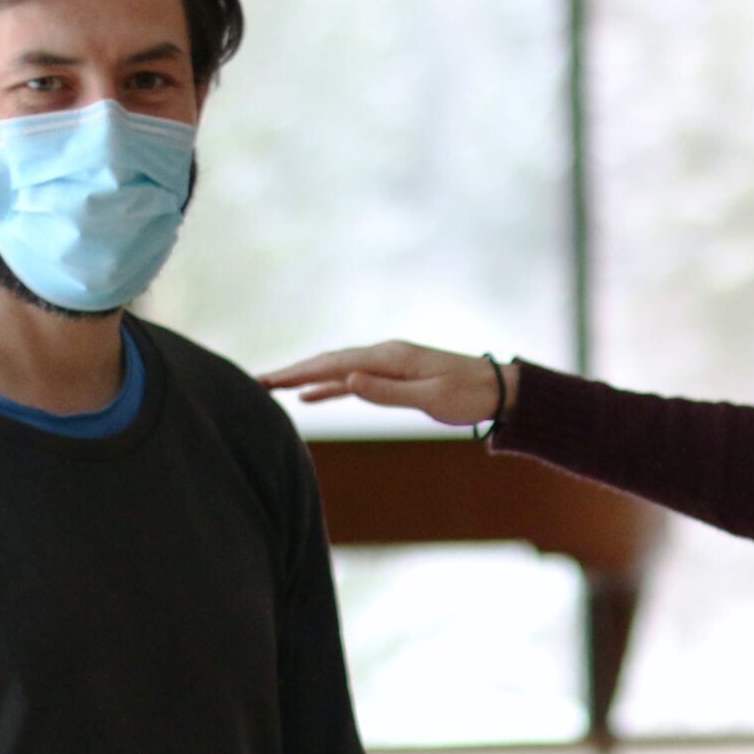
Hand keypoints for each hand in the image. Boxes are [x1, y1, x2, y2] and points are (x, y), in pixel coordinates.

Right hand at [259, 342, 515, 429]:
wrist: (498, 389)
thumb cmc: (468, 395)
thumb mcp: (430, 397)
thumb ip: (387, 391)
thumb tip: (347, 380)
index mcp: (389, 358)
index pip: (334, 364)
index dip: (298, 372)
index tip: (268, 379)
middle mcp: (384, 355)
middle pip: (328, 362)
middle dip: (292, 371)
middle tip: (256, 381)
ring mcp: (388, 364)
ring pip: (337, 370)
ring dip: (306, 377)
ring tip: (273, 386)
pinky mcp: (394, 376)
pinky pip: (353, 380)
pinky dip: (329, 386)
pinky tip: (310, 396)